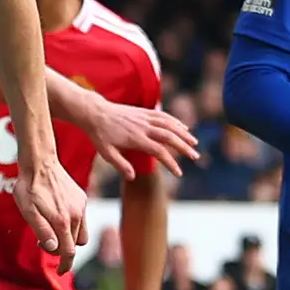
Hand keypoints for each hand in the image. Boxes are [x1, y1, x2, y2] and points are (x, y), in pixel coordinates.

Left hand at [11, 148, 88, 257]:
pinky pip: (82, 217)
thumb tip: (53, 248)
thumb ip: (42, 231)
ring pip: (82, 232)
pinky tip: (56, 214)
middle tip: (45, 241)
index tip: (60, 271)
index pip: (69, 252)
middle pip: (77, 244)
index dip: (65, 264)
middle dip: (64, 249)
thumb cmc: (29, 188)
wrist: (39, 162)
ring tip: (51, 228)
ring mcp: (80, 205)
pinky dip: (72, 223)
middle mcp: (76, 215)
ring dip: (70, 236)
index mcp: (62, 221)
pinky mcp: (81, 197)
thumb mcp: (28, 212)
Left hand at [77, 92, 199, 177]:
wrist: (94, 112)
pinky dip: (175, 121)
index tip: (179, 173)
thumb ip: (120, 164)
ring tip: (194, 143)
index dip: (171, 163)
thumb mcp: (106, 153)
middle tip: (195, 157)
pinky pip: (163, 116)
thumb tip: (133, 177)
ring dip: (183, 133)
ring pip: (169, 124)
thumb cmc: (99, 135)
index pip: (159, 151)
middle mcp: (143, 127)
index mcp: (136, 138)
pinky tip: (183, 127)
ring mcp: (144, 117)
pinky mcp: (144, 112)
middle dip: (184, 147)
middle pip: (169, 136)